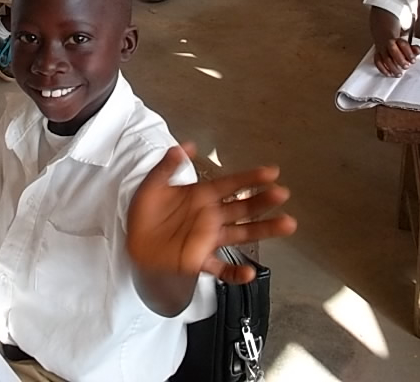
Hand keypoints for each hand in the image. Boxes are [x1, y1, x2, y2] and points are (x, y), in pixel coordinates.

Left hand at [126, 145, 296, 283]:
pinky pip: (221, 269)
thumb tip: (184, 145)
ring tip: (286, 224)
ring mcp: (208, 239)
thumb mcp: (153, 184)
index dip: (250, 178)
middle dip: (262, 201)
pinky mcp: (199, 260)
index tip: (271, 173)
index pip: (230, 184)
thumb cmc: (146, 212)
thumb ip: (168, 166)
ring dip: (263, 229)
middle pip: (242, 207)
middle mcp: (210, 216)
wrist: (134, 241)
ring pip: (241, 234)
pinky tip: (249, 273)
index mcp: (201, 196)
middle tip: (281, 194)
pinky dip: (235, 273)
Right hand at [373, 38, 419, 76]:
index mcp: (398, 40)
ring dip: (392, 67)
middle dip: (400, 60)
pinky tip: (389, 74)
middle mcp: (389, 44)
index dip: (409, 53)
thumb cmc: (399, 47)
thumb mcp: (408, 46)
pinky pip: (378, 62)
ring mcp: (381, 50)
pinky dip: (383, 69)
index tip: (413, 61)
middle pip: (393, 50)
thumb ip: (414, 49)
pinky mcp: (377, 55)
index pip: (403, 45)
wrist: (385, 40)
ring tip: (399, 74)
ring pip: (385, 58)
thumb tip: (417, 51)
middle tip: (406, 67)